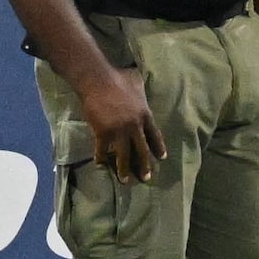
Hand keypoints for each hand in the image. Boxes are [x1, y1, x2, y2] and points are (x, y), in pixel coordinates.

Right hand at [79, 68, 160, 182]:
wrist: (97, 80)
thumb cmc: (117, 78)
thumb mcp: (136, 83)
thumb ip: (140, 91)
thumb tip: (141, 88)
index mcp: (145, 115)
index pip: (154, 135)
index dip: (158, 147)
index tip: (161, 158)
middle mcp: (135, 126)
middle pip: (141, 150)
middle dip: (144, 165)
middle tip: (146, 178)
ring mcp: (119, 131)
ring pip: (124, 155)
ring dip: (124, 169)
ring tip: (125, 180)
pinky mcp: (103, 133)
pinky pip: (103, 150)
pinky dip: (101, 158)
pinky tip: (101, 164)